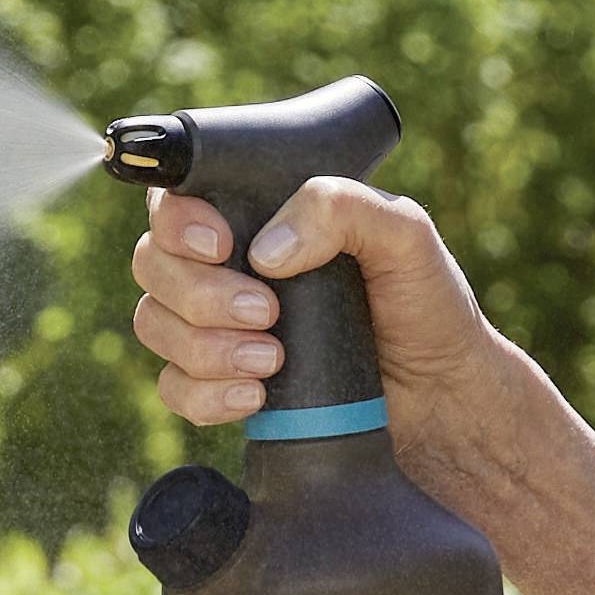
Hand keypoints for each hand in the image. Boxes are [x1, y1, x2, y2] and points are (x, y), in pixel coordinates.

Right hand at [129, 178, 513, 432]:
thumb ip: (340, 208)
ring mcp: (219, 325)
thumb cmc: (425, 302)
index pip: (177, 198)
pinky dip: (204, 395)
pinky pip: (173, 388)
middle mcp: (229, 263)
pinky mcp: (223, 382)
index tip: (221, 245)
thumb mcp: (403, 235)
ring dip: (203, 346)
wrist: (441, 393)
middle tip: (268, 312)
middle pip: (152, 262)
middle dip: (200, 293)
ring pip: (154, 324)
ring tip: (273, 359)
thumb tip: (266, 250)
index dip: (179, 221)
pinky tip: (254, 397)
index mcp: (262, 213)